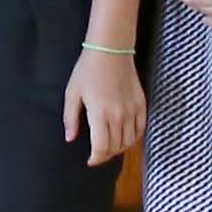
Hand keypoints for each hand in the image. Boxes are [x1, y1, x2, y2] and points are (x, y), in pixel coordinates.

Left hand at [62, 42, 143, 163]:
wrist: (111, 50)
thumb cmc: (87, 70)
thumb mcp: (72, 93)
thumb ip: (71, 118)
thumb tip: (70, 139)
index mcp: (100, 114)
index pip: (101, 148)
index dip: (96, 159)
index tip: (90, 161)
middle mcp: (119, 116)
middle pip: (115, 147)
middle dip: (105, 155)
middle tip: (97, 154)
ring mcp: (132, 111)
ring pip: (129, 141)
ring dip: (119, 148)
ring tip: (109, 146)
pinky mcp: (141, 105)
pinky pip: (141, 129)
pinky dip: (133, 138)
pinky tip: (125, 137)